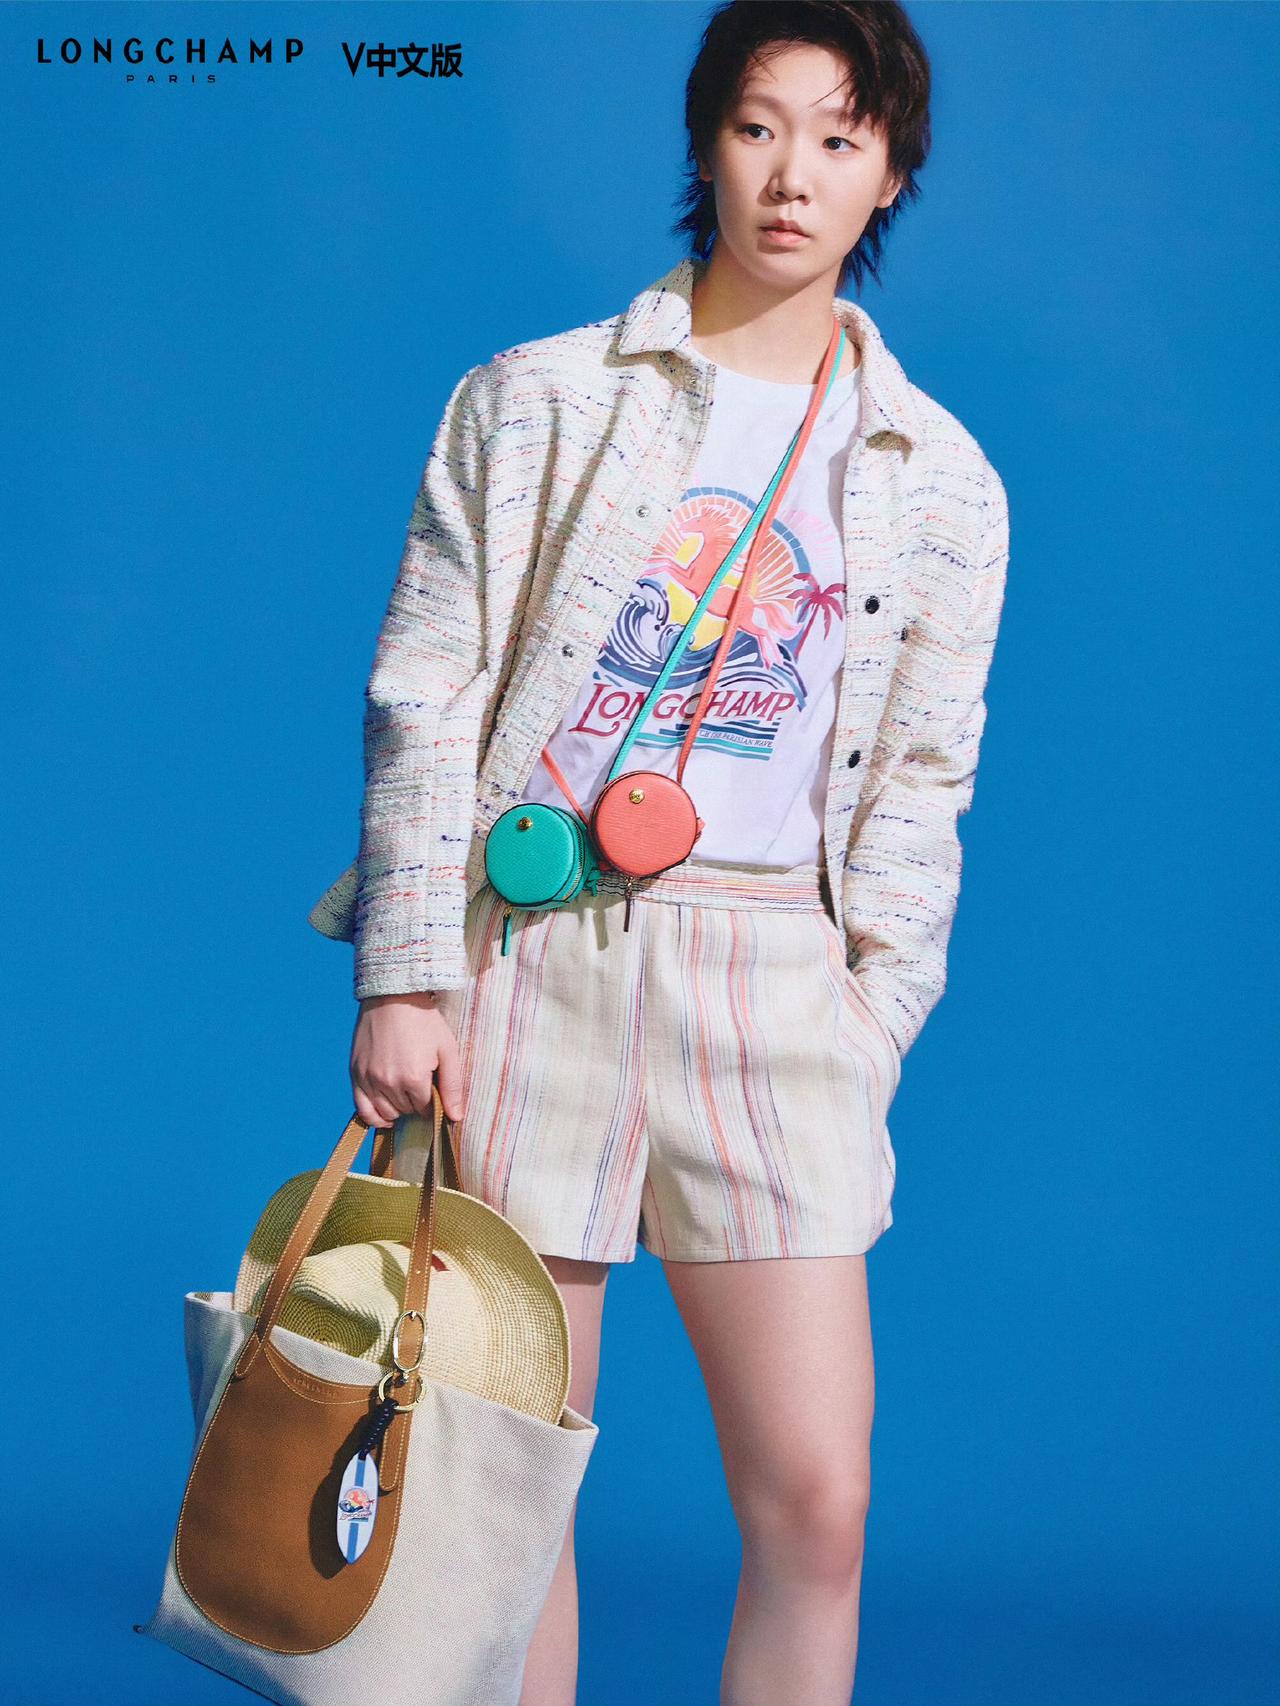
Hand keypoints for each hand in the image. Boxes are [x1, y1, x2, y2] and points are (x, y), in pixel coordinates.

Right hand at [350, 992, 464, 1127]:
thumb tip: (456, 1118)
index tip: (434, 1086)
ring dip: (398, 1108)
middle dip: (416, 1103)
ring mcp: (369, 1079)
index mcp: (414, 1079)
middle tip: (420, 1082)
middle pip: (407, 1111)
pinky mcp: (356, 1073)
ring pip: (385, 1113)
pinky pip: (362, 1109)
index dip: (433, 1101)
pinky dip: (374, 1116)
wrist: (392, 996)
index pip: (426, 1110)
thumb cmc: (424, 1020)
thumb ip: (452, 1086)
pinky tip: (385, 1111)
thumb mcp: (447, 1049)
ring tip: (405, 1092)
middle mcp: (388, 1083)